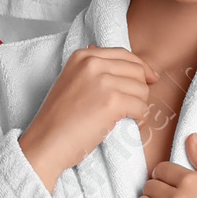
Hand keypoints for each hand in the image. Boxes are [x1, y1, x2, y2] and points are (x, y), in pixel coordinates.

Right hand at [19, 45, 157, 191]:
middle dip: (140, 90)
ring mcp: (102, 81)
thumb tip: (122, 62)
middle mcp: (93, 63)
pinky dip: (140, 119)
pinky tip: (130, 125)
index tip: (150, 79)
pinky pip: (141, 108)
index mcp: (83, 55)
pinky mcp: (111, 102)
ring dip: (140, 106)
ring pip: (142, 90)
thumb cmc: (59, 119)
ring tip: (127, 118)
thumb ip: (93, 69)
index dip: (141, 68)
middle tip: (133, 107)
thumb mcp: (71, 81)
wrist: (46, 142)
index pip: (124, 54)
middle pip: (137, 71)